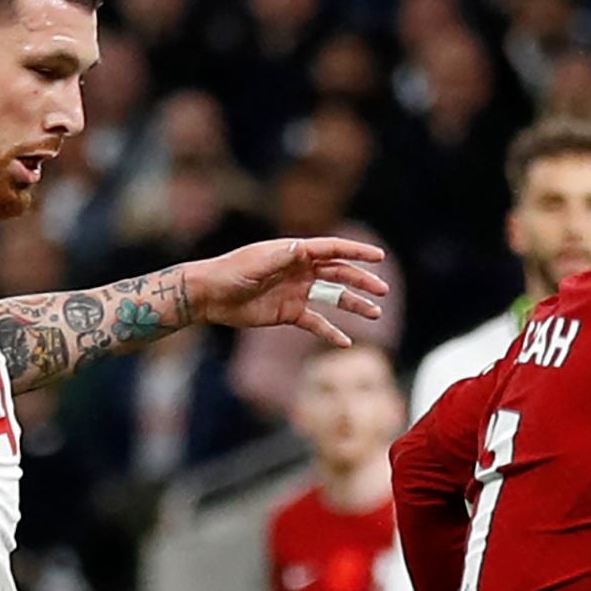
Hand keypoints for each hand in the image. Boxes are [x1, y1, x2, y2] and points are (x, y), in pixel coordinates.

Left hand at [187, 237, 388, 345]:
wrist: (209, 296)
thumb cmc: (229, 273)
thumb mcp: (254, 264)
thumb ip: (279, 258)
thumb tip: (300, 248)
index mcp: (294, 253)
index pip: (332, 250)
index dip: (356, 252)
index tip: (379, 257)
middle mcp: (300, 271)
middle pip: (339, 274)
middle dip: (362, 281)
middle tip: (381, 291)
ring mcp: (296, 292)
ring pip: (333, 298)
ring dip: (354, 305)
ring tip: (375, 314)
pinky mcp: (289, 313)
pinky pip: (316, 323)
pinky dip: (331, 332)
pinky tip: (346, 342)